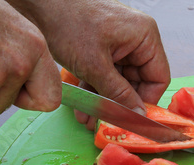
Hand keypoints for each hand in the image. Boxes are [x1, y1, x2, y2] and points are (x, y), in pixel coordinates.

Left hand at [9, 0, 170, 127]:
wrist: (36, 3)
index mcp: (144, 37)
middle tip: (107, 124)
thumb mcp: (95, 65)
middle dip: (120, 105)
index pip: (158, 78)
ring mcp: (118, 44)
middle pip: (137, 83)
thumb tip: (137, 116)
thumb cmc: (67, 21)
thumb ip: (118, 93)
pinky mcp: (101, 49)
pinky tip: (83, 108)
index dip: (146, 102)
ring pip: (119, 83)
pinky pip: (105, 76)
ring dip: (105, 102)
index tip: (132, 121)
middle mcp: (135, 40)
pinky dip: (95, 91)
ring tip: (89, 119)